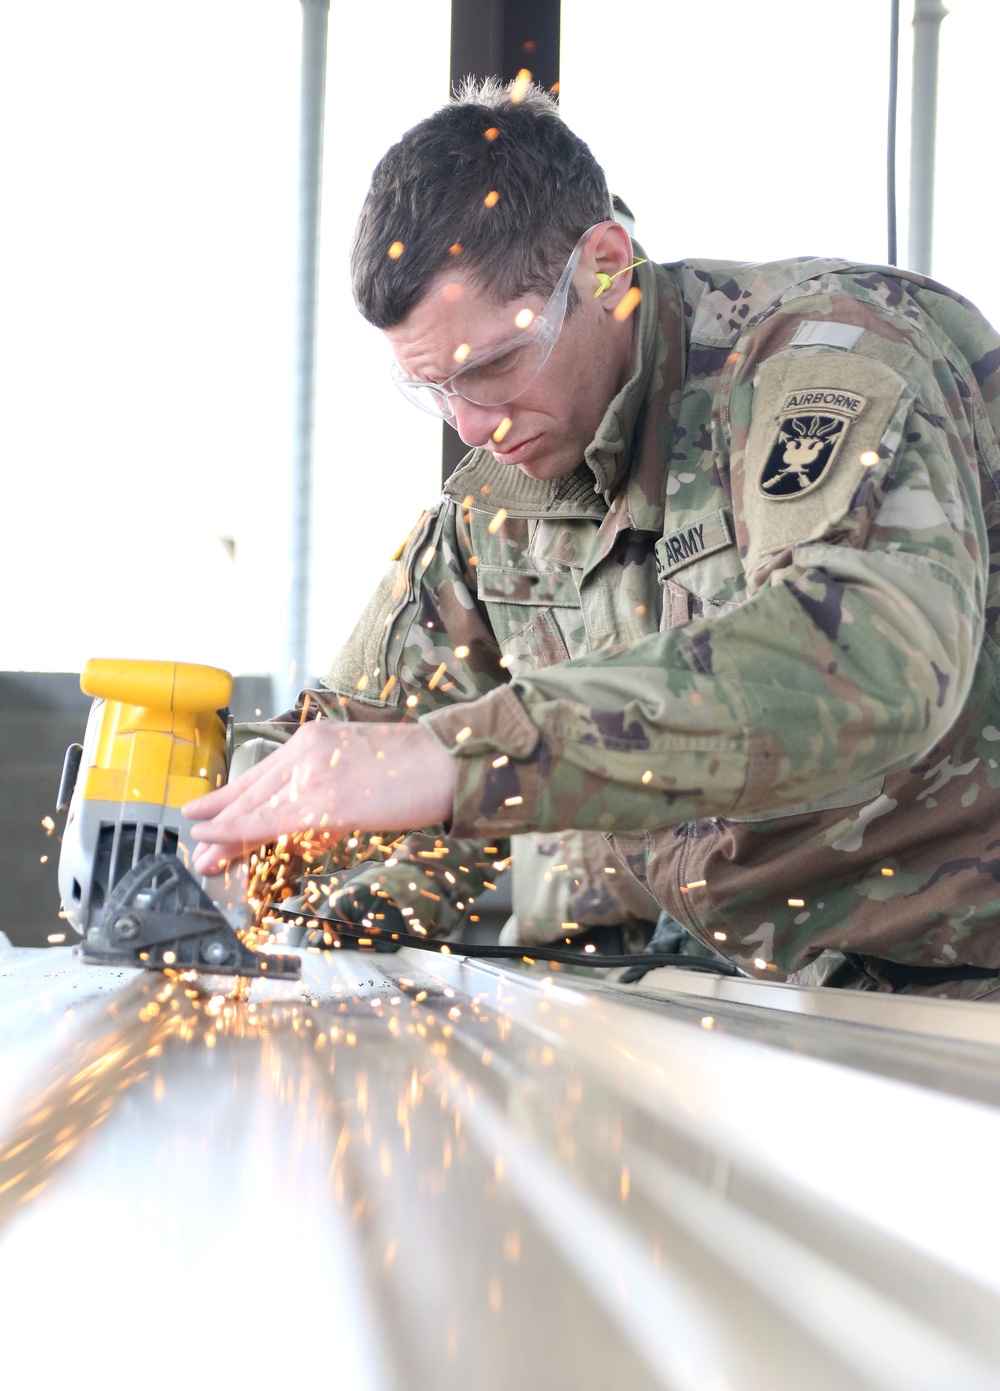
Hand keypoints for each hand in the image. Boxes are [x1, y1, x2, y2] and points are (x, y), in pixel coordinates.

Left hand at [183, 721, 456, 872]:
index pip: (262, 776)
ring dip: (223, 834)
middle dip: (220, 821)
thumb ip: (327, 790)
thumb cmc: (417, 769)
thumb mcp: (359, 769)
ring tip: (202, 855)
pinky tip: (213, 838)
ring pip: (253, 808)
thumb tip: (304, 826)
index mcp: (314, 741)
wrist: (448, 762)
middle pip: (252, 792)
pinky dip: (236, 831)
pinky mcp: (321, 800)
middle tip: (196, 844)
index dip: (232, 801)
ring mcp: (311, 773)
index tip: (209, 816)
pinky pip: (268, 820)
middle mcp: (304, 750)